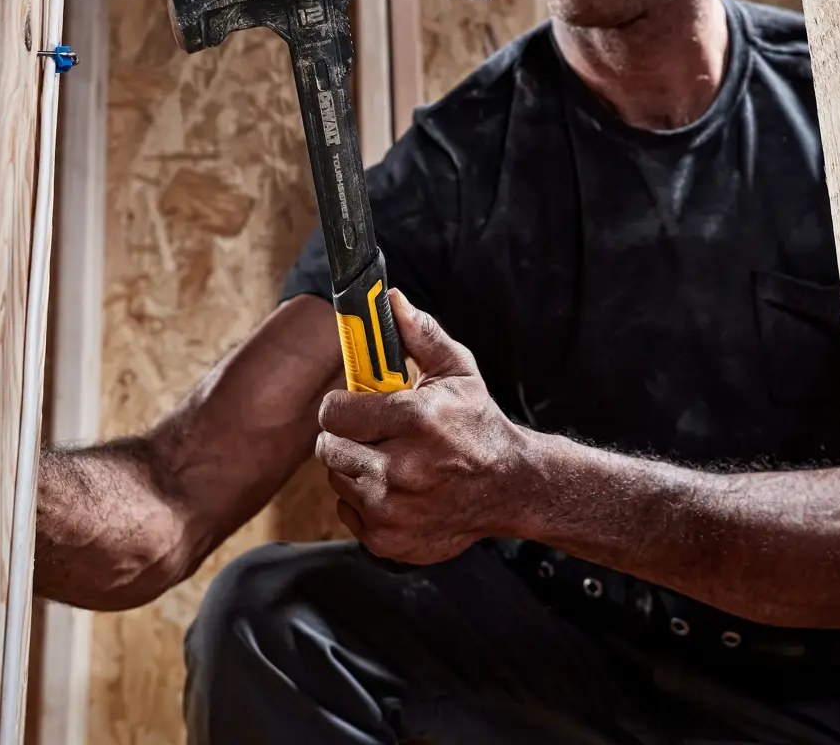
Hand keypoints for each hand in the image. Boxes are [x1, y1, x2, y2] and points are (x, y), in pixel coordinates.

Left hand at [315, 289, 535, 564]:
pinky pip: (348, 512)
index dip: (341, 406)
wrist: (510, 487)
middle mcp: (401, 468)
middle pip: (328, 448)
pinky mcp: (388, 540)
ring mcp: (393, 509)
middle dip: (345, 437)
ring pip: (337, 479)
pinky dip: (364, 501)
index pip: (335, 412)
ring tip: (387, 460)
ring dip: (354, 468)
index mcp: (415, 420)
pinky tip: (395, 489)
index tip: (354, 405)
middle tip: (369, 433)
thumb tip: (389, 300)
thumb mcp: (457, 372)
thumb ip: (420, 335)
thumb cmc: (478, 425)